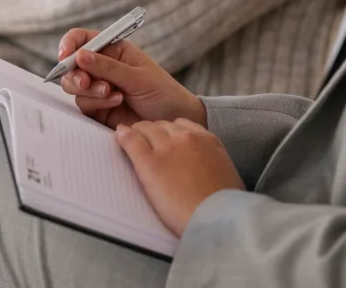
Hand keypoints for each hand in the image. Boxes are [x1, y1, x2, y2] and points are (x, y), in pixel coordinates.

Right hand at [58, 29, 206, 127]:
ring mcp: (99, 88)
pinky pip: (84, 104)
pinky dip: (96, 103)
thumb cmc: (163, 92)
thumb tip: (80, 55)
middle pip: (72, 65)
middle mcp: (103, 67)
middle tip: (86, 83)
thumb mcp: (138, 77)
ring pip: (75, 87)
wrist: (174, 120)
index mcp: (114, 50)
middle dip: (75, 74)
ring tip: (113, 94)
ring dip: (89, 91)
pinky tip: (117, 102)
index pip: (84, 39)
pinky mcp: (98, 108)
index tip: (65, 55)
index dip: (70, 44)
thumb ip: (109, 68)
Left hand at [116, 119, 244, 235]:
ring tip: (129, 138)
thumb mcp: (226, 173)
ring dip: (138, 133)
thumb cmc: (225, 206)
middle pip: (162, 125)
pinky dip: (124, 137)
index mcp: (208, 140)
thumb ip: (213, 161)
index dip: (170, 132)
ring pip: (146, 129)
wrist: (216, 219)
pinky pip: (132, 141)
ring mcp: (167, 148)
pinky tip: (119, 135)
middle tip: (144, 142)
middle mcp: (187, 138)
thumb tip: (206, 168)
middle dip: (153, 132)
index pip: (182, 125)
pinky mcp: (150, 163)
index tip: (164, 140)